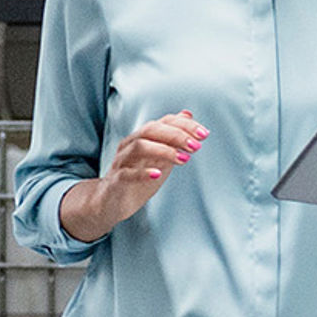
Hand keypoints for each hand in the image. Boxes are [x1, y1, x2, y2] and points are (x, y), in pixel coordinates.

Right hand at [60, 112, 205, 242]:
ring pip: (139, 146)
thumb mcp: (159, 156)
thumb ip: (172, 137)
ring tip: (183, 159)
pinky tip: (158, 174)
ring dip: (164, 150)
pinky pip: (127, 173)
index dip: (184, 125)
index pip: (164, 122)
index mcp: (142, 137)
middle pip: (151, 130)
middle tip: (196, 146)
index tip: (204, 134)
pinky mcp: (116, 180)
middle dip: (176, 135)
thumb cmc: (137, 177)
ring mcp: (122, 162)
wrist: (112, 202)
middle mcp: (130, 145)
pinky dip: (143, 172)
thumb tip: (187, 114)